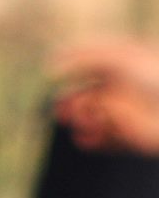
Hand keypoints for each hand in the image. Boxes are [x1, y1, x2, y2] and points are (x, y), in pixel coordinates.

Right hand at [50, 37, 158, 154]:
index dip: (68, 73)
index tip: (53, 78)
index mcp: (121, 64)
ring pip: (90, 118)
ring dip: (79, 121)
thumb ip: (82, 57)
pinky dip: (91, 141)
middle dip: (69, 102)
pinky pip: (104, 141)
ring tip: (80, 122)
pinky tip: (84, 139)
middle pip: (84, 96)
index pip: (85, 67)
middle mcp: (122, 89)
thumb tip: (50, 68)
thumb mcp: (118, 56)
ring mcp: (126, 113)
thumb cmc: (156, 75)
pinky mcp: (130, 136)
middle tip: (60, 110)